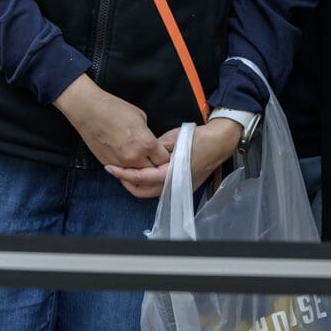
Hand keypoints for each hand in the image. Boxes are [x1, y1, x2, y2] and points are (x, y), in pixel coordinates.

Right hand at [54, 76, 167, 174]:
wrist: (88, 110)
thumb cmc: (114, 109)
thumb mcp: (140, 118)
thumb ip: (148, 136)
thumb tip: (151, 144)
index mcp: (146, 143)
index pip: (164, 160)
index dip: (166, 156)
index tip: (165, 153)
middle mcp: (135, 157)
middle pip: (154, 173)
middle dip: (157, 167)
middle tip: (157, 162)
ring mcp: (121, 164)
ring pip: (139, 178)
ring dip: (144, 173)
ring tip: (146, 166)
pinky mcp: (109, 165)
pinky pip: (124, 177)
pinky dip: (130, 174)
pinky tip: (133, 168)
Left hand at [107, 119, 239, 199]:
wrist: (219, 143)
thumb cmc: (199, 139)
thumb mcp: (173, 138)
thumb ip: (155, 148)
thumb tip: (142, 153)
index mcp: (171, 174)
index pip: (141, 178)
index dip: (124, 173)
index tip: (110, 167)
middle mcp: (174, 186)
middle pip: (142, 192)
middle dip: (126, 182)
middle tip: (115, 170)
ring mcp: (179, 188)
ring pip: (150, 192)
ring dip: (136, 184)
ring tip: (126, 170)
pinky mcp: (182, 187)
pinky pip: (159, 189)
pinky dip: (147, 183)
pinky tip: (142, 172)